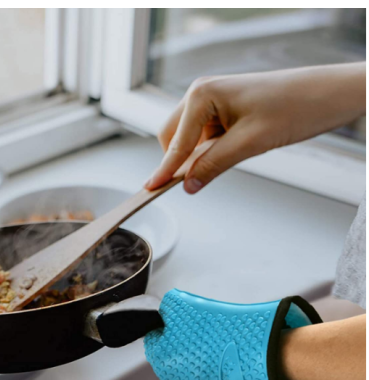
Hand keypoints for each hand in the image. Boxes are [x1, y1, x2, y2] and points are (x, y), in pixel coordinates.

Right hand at [145, 63, 365, 193]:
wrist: (327, 95)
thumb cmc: (294, 107)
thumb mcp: (249, 143)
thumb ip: (213, 165)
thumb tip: (188, 185)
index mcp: (201, 94)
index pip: (175, 142)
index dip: (164, 169)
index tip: (149, 189)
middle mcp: (201, 93)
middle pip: (172, 137)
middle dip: (178, 161)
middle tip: (189, 184)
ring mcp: (212, 101)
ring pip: (187, 138)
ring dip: (196, 156)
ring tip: (225, 161)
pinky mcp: (223, 110)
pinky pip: (203, 136)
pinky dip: (208, 151)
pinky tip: (227, 154)